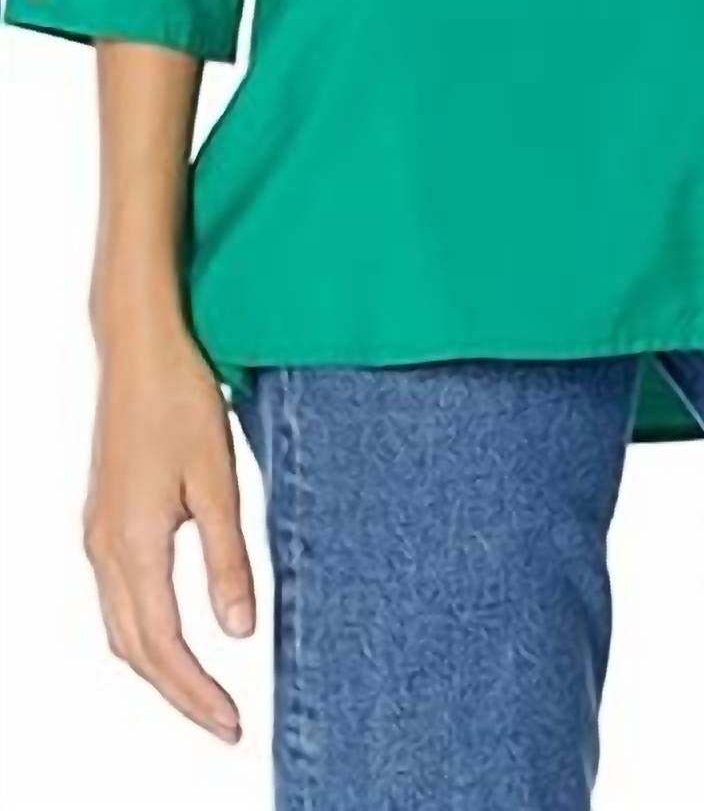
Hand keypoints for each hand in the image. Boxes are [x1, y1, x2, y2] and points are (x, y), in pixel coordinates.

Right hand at [83, 320, 254, 740]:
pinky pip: (116, 598)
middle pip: (135, 649)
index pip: (163, 645)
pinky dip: (143, 631)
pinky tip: (173, 631)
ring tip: (204, 690)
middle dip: (178, 693)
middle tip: (224, 721)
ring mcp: (97, 532)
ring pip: (120, 627)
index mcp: (133, 543)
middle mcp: (105, 547)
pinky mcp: (103, 517)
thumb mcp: (218, 479)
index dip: (196, 693)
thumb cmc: (180, 400)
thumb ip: (228, 558)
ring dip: (158, 666)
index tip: (232, 723)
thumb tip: (239, 632)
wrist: (138, 348)